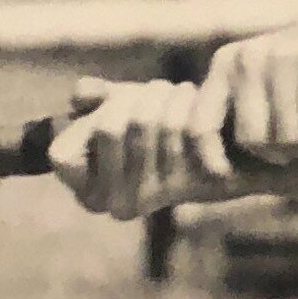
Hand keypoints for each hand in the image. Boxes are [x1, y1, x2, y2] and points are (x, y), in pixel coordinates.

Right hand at [48, 77, 237, 220]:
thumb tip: (79, 94)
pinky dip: (185, 101)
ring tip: (179, 95)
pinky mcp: (185, 185)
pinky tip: (198, 102)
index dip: (91, 120)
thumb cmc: (174, 122)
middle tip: (157, 94)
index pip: (62, 155)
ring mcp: (150, 199)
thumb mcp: (131, 105)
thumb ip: (102, 100)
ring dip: (163, 95)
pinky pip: (175, 126)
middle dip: (133, 97)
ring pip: (141, 121)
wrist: (234, 143)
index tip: (119, 108)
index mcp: (92, 193)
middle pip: (107, 127)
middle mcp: (116, 205)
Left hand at [187, 11, 297, 165]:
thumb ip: (243, 111)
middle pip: (254, 142)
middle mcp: (250, 59)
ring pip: (289, 140)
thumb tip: (215, 170)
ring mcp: (283, 61)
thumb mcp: (268, 77)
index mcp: (228, 63)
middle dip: (283, 152)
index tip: (227, 178)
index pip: (199, 125)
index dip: (210, 159)